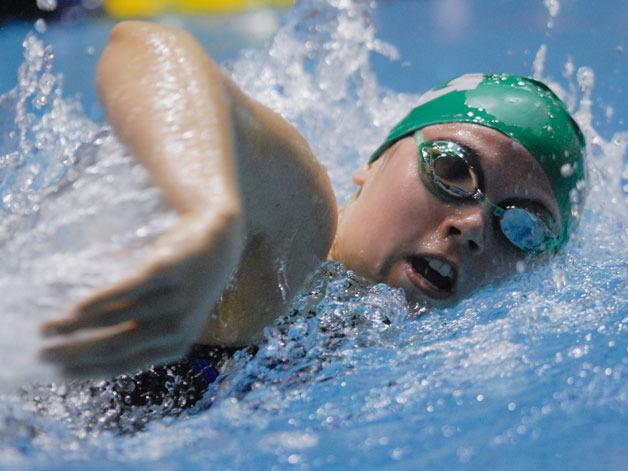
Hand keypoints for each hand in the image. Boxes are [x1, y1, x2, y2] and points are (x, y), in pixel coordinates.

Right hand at [40, 209, 243, 378]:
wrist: (219, 242)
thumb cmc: (185, 284)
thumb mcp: (167, 316)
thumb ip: (135, 332)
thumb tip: (82, 346)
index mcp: (175, 346)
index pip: (124, 365)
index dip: (88, 370)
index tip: (57, 372)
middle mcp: (177, 328)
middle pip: (115, 346)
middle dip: (74, 353)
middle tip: (42, 353)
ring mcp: (175, 299)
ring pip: (116, 319)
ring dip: (75, 325)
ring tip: (47, 326)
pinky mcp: (169, 270)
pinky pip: (129, 288)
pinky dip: (100, 299)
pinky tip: (76, 308)